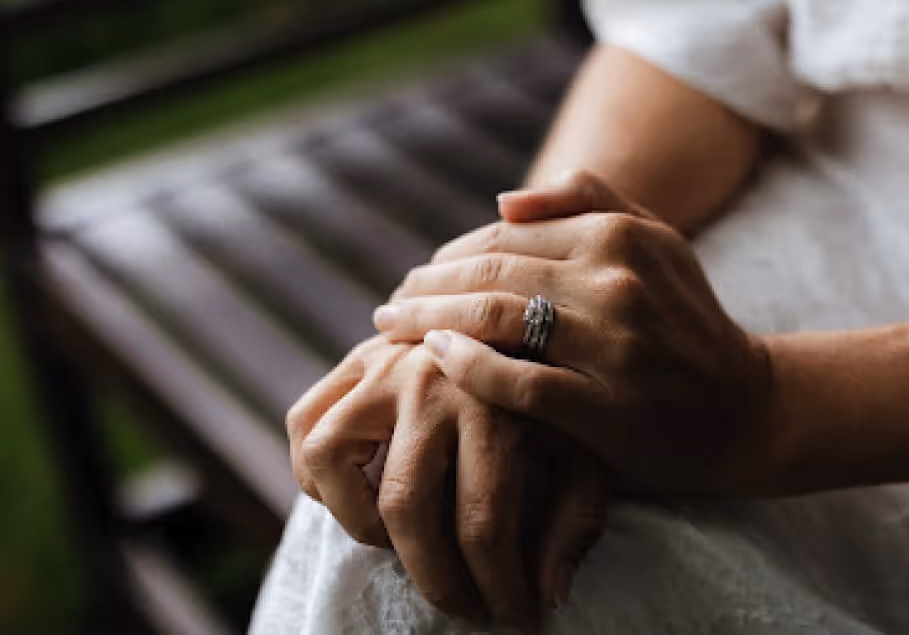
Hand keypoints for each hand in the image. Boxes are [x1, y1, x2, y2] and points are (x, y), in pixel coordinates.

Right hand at [285, 335, 606, 627]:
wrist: (532, 317)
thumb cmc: (564, 398)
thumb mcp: (590, 449)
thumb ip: (577, 519)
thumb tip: (546, 596)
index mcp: (500, 403)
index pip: (483, 522)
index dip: (498, 587)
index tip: (516, 619)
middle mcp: (434, 381)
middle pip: (406, 505)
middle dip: (437, 580)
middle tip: (466, 608)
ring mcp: (386, 366)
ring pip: (333, 459)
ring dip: (361, 522)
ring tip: (405, 546)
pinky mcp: (357, 359)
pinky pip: (305, 423)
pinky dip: (318, 469)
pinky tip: (363, 496)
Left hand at [375, 172, 777, 494]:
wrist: (747, 407)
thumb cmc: (688, 321)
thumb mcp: (658, 241)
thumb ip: (589, 200)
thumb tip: (501, 200)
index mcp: (620, 234)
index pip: (504, 235)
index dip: (449, 256)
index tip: (419, 277)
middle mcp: (615, 280)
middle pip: (488, 273)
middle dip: (425, 288)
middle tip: (390, 306)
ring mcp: (611, 344)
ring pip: (494, 320)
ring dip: (428, 322)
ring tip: (392, 330)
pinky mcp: (606, 405)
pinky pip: (518, 382)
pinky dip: (467, 369)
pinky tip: (434, 361)